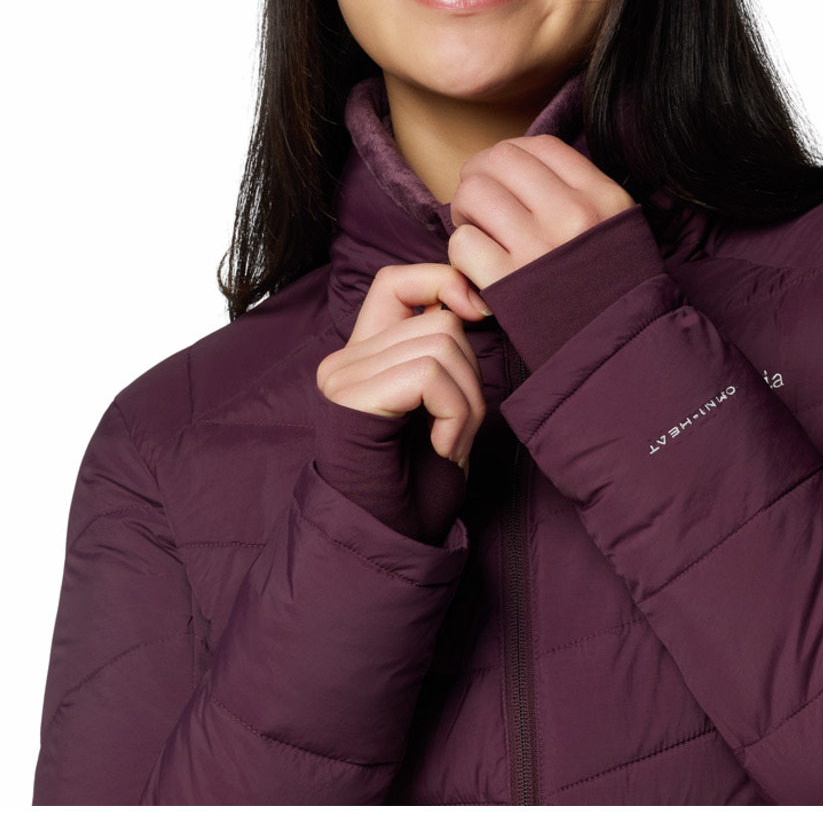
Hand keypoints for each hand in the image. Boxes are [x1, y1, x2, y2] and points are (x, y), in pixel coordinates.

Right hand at [316, 263, 488, 467]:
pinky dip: (455, 414)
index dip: (443, 283)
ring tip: (452, 443)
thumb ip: (444, 352)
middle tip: (461, 429)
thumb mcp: (441, 403)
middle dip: (473, 375)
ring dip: (468, 402)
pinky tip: (443, 449)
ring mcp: (343, 376)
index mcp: (365, 354)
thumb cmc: (420, 484)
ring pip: (442, 344)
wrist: (388, 542)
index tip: (478, 316)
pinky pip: (429, 374)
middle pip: (439, 320)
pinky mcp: (351, 397)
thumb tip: (473, 299)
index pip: (398, 280)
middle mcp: (345, 359)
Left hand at [447, 135, 636, 289]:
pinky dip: (461, 253)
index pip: (539, 147)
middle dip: (478, 177)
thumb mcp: (619, 229)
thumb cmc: (615, 293)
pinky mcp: (508, 284)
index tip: (502, 175)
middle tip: (478, 203)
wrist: (620, 355)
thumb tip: (525, 169)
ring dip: (463, 212)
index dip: (510, 155)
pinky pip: (462, 243)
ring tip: (476, 232)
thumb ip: (581, 194)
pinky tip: (477, 267)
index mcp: (601, 197)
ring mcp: (538, 248)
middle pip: (499, 161)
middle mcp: (571, 215)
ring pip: (472, 195)